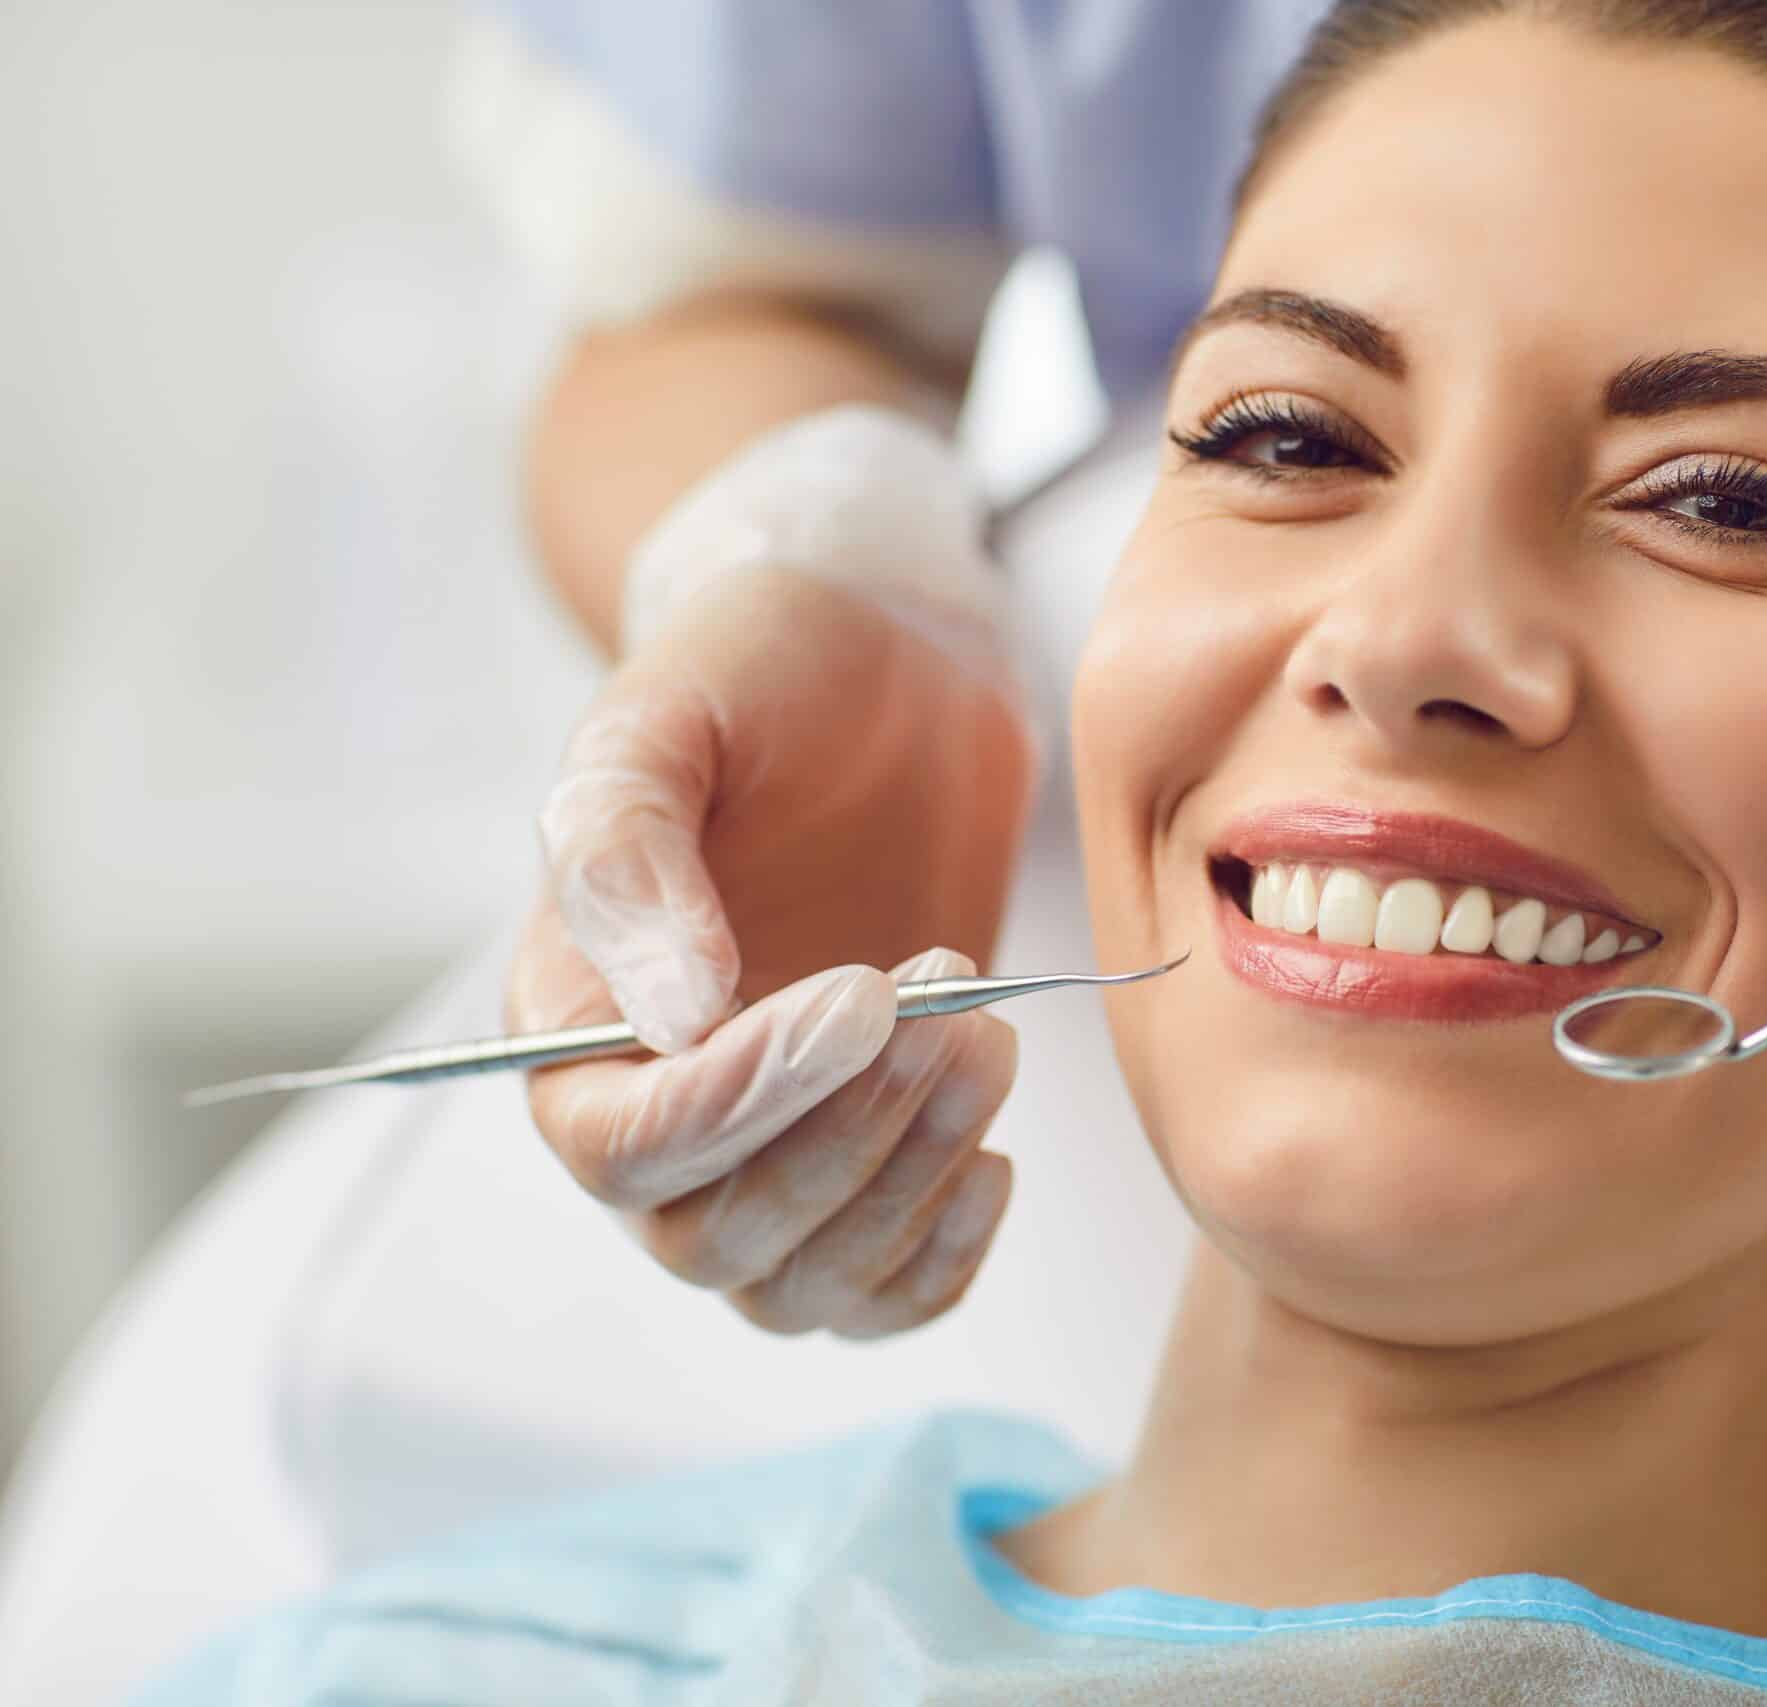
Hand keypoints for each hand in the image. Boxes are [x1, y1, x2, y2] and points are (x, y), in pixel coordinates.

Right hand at [507, 568, 1037, 1327]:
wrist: (877, 664)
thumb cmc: (757, 674)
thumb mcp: (666, 718)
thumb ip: (627, 853)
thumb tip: (671, 1018)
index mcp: (569, 1019)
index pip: (622, 1145)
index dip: (741, 1101)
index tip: (863, 996)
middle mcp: (648, 1109)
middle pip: (713, 1238)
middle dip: (845, 1142)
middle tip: (950, 1013)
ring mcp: (761, 1147)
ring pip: (801, 1282)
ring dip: (907, 1188)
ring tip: (989, 1045)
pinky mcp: (864, 1154)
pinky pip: (881, 1293)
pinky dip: (940, 1258)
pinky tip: (992, 1158)